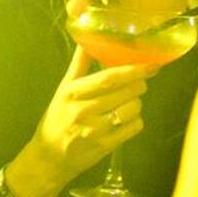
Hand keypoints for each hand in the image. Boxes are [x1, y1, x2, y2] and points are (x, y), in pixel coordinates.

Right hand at [20, 46, 152, 196]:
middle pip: (124, 93)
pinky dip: (136, 121)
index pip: (108, 78)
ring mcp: (95, 131)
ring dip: (137, 103)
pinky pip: (133, 128)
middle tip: (140, 82)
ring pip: (132, 110)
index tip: (149, 64)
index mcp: (72, 92)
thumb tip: (88, 38)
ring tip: (130, 102)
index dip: (131, 70)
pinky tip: (127, 119)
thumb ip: (79, 64)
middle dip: (139, 84)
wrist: (48, 158)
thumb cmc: (58, 118)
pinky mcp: (105, 147)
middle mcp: (83, 111)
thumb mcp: (63, 90)